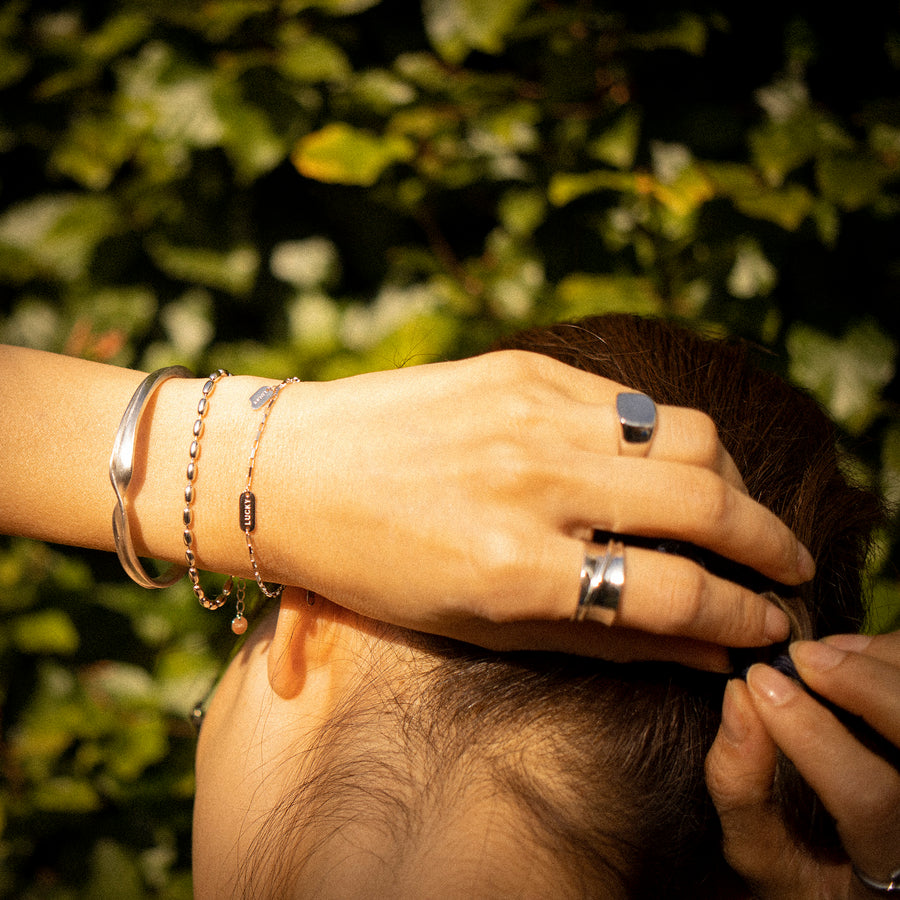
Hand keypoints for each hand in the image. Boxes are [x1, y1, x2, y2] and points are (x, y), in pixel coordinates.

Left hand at [263, 349, 813, 668]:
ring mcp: (529, 411)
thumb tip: (708, 649)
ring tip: (731, 514)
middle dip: (770, 544)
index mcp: (512, 566)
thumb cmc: (374, 566)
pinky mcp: (522, 366)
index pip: (676, 592)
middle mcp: (532, 480)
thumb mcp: (479, 626)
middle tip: (788, 568)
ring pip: (689, 435)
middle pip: (707, 503)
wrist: (291, 469)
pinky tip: (664, 467)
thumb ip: (602, 637)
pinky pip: (633, 401)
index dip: (745, 618)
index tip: (772, 628)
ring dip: (731, 482)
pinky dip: (669, 439)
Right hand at [706, 630, 899, 896]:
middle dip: (862, 684)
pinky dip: (892, 657)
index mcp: (885, 863)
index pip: (869, 797)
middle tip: (801, 655)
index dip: (813, 735)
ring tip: (824, 653)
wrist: (864, 877)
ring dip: (880, 662)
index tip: (757, 683)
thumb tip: (737, 698)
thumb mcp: (762, 854)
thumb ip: (740, 790)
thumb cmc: (807, 872)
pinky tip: (855, 655)